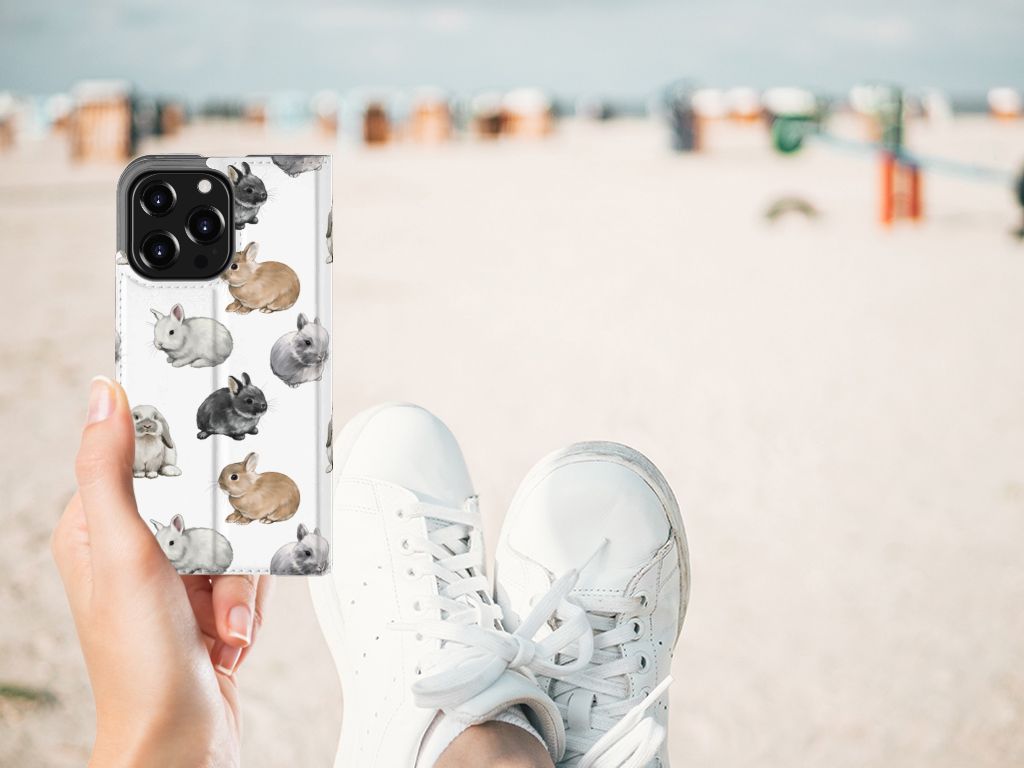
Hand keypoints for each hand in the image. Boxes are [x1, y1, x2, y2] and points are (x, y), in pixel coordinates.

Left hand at [52, 377, 271, 767]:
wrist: (181, 740)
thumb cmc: (140, 665)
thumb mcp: (124, 555)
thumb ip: (111, 473)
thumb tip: (103, 398)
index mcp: (97, 527)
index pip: (145, 456)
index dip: (184, 457)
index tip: (211, 459)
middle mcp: (135, 547)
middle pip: (205, 496)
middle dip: (226, 541)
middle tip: (216, 570)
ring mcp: (174, 575)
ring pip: (235, 535)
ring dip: (239, 582)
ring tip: (221, 621)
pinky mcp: (207, 598)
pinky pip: (250, 571)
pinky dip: (249, 602)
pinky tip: (230, 633)